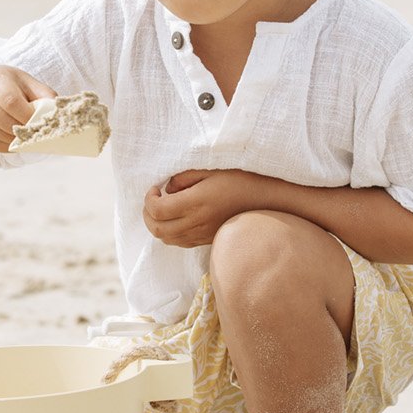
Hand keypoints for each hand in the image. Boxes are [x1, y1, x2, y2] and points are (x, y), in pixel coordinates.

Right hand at [0, 65, 57, 153]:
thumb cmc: (1, 84)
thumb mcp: (21, 79)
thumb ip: (41, 92)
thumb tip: (59, 110)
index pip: (12, 102)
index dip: (29, 115)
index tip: (42, 119)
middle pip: (9, 123)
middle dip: (28, 129)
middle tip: (40, 129)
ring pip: (6, 138)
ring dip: (22, 138)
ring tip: (30, 131)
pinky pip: (0, 147)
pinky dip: (13, 144)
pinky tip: (17, 136)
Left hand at [142, 169, 265, 247]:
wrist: (265, 200)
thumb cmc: (238, 180)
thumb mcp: (209, 170)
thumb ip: (183, 178)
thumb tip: (168, 189)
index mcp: (196, 203)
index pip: (157, 210)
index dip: (148, 199)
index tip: (155, 187)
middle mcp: (196, 223)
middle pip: (157, 229)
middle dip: (147, 214)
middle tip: (153, 199)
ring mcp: (201, 234)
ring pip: (166, 239)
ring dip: (157, 224)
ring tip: (163, 208)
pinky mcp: (206, 240)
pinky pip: (179, 242)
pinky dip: (170, 231)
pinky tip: (177, 217)